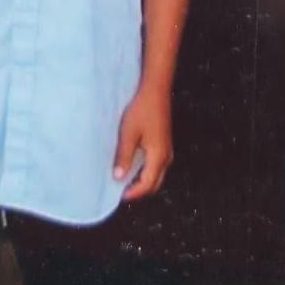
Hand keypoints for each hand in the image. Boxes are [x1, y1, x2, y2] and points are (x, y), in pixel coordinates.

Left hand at [112, 81, 172, 200]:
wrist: (155, 89)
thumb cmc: (141, 110)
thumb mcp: (129, 134)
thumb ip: (124, 157)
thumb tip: (119, 177)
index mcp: (158, 156)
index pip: (147, 184)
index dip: (133, 193)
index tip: (118, 195)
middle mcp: (166, 156)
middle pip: (154, 183)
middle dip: (139, 190)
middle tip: (122, 190)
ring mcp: (167, 149)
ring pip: (156, 174)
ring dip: (143, 180)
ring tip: (125, 178)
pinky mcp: (164, 142)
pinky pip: (157, 165)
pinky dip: (146, 170)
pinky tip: (133, 164)